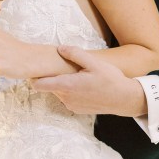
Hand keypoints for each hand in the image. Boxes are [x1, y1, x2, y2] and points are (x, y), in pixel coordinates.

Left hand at [33, 46, 147, 116]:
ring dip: (63, 83)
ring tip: (76, 74)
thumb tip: (60, 48)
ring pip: (59, 92)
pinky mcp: (77, 109)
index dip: (34, 76)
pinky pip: (67, 98)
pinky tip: (83, 84)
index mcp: (68, 86)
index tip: (36, 68)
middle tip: (62, 65)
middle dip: (52, 76)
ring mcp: (72, 105)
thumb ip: (75, 54)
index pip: (39, 85)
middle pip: (49, 86)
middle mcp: (66, 98)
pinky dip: (70, 91)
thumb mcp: (94, 62)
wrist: (124, 99)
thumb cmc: (110, 79)